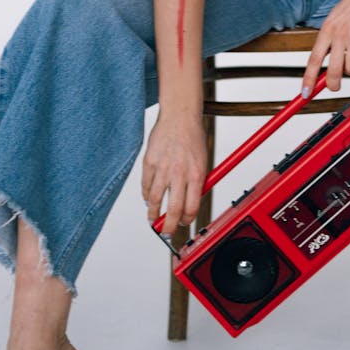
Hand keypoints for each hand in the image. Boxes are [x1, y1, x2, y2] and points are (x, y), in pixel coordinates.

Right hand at [142, 112, 207, 233]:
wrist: (180, 116)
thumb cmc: (193, 137)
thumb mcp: (203, 160)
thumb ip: (197, 181)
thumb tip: (191, 202)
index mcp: (197, 174)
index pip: (192, 207)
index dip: (187, 220)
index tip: (184, 223)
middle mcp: (180, 173)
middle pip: (173, 209)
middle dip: (169, 226)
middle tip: (167, 232)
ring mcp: (163, 168)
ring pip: (155, 200)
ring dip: (153, 214)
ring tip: (153, 220)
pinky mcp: (149, 162)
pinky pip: (146, 185)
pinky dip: (146, 196)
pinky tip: (148, 200)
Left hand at [302, 0, 349, 94]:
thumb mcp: (336, 20)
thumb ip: (330, 41)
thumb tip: (326, 66)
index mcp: (327, 29)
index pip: (314, 60)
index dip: (309, 79)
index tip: (305, 93)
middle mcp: (340, 34)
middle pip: (333, 71)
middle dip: (333, 84)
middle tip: (335, 87)